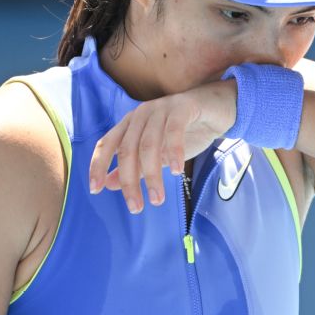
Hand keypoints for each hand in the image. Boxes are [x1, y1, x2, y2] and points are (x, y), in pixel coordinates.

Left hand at [88, 78, 236, 212]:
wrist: (219, 108)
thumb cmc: (186, 131)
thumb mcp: (158, 154)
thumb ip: (134, 168)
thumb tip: (108, 184)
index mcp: (130, 124)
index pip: (106, 144)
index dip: (98, 166)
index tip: (95, 190)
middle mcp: (141, 114)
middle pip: (127, 150)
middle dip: (129, 181)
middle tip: (137, 207)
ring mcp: (161, 109)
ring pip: (149, 145)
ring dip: (152, 175)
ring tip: (158, 199)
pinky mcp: (182, 107)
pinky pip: (174, 132)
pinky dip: (173, 152)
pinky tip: (177, 171)